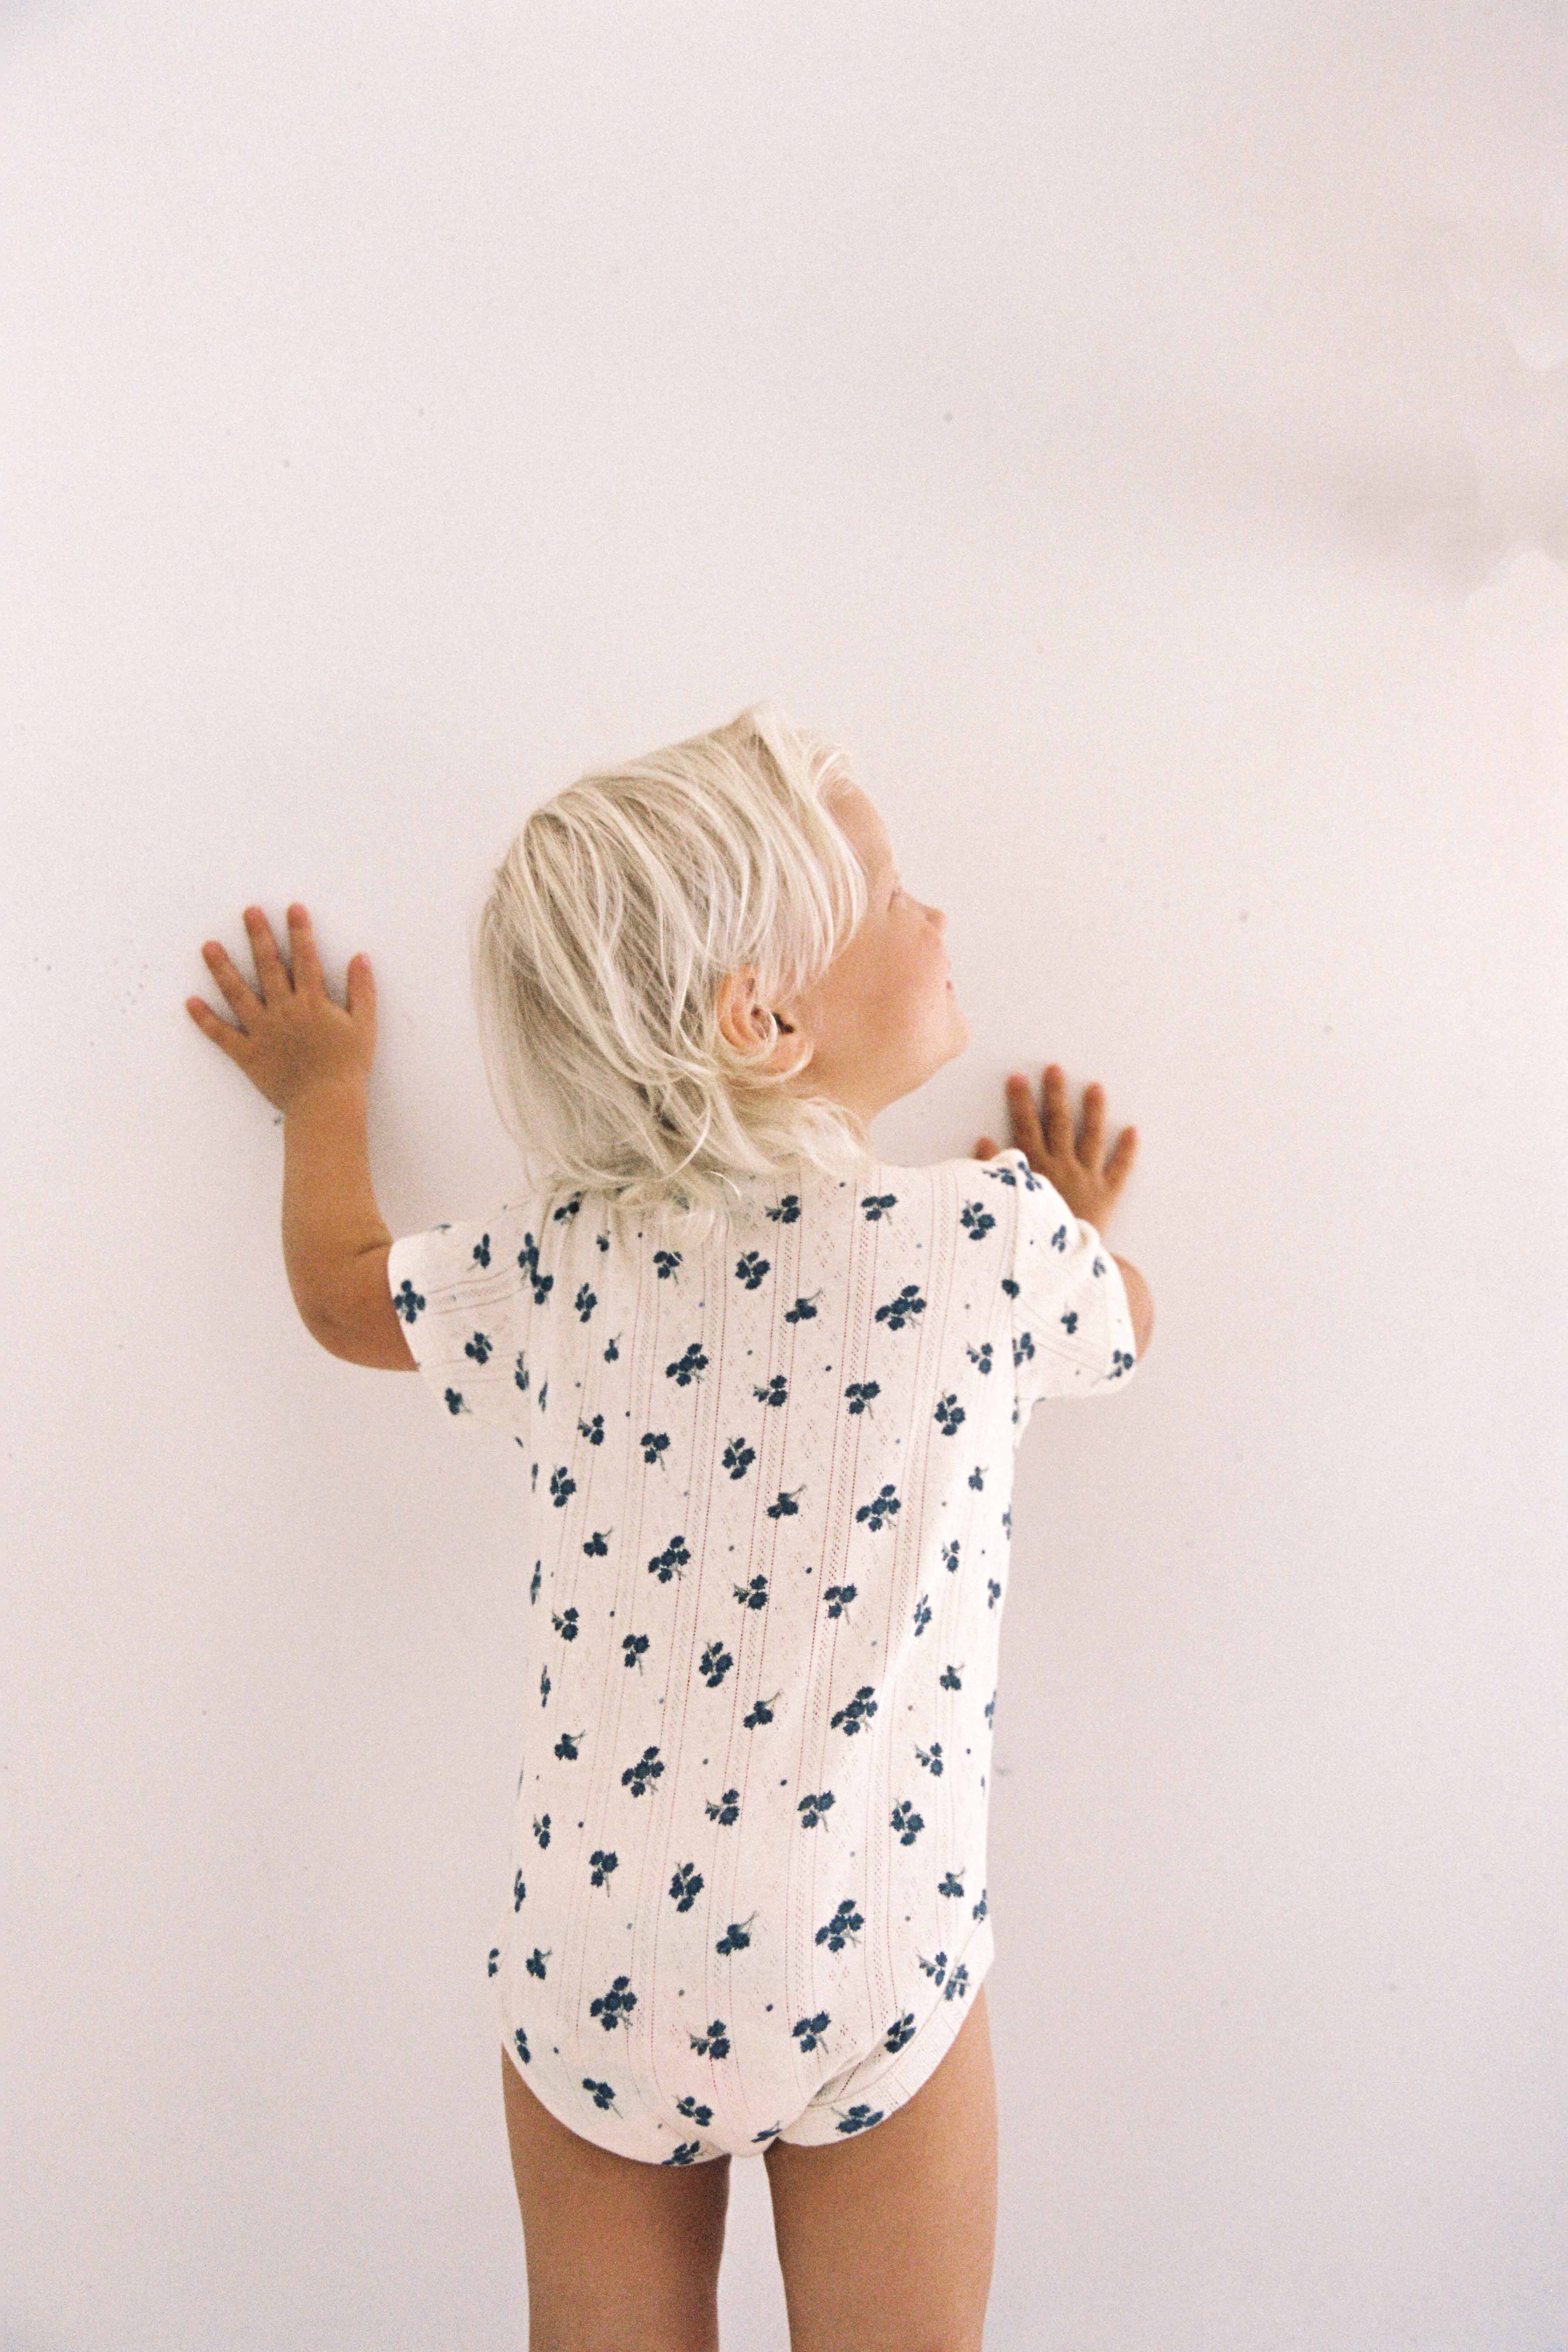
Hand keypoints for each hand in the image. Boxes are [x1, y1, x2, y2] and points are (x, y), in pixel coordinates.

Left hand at [185, 903, 376, 1113]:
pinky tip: (190, 1002)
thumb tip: (360, 958)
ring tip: (208, 946)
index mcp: (312, 1002)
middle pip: (268, 967)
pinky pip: (221, 1035)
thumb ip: (362, 990)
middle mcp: (283, 1011)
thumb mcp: (364, 1026)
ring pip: (238, 994)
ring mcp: (262, 1031)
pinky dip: (204, 1020)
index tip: (292, 908)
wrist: (326, 1105)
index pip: (305, 959)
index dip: (300, 932)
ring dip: (222, 968)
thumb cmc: (348, 1067)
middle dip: (259, 937)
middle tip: (248, 912)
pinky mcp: (247, 1054)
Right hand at [975, 1063, 1137, 1233]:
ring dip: (1093, 1111)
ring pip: (1091, 1138)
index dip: (1020, 1101)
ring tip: (1096, 1087)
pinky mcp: (1107, 1197)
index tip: (1017, 1077)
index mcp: (1035, 1169)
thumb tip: (983, 1140)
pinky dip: (1126, 1150)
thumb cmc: (1026, 1238)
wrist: (1057, 1268)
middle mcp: (1062, 1167)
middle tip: (1055, 1069)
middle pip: (1058, 1123)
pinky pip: (1119, 1169)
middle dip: (1055, 1094)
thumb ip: (991, 1171)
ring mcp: (1087, 1179)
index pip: (1025, 1126)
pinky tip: (1132, 1130)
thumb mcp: (1000, 1203)